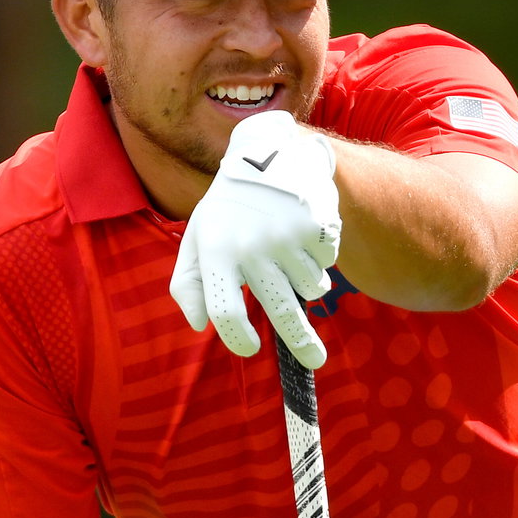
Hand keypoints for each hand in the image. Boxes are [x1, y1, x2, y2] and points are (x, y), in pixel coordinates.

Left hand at [169, 111, 340, 368]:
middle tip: (315, 362)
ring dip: (309, 283)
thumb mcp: (198, 236)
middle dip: (302, 344)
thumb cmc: (228, 208)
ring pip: (311, 287)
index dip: (237, 338)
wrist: (269, 154)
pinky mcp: (316, 224)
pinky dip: (322, 258)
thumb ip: (188, 283)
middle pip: (281, 311)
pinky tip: (305, 234)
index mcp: (215, 250)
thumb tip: (199, 325)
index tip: (250, 348)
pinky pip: (328, 263)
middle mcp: (251, 245)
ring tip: (293, 256)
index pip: (224, 310)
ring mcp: (286, 235)